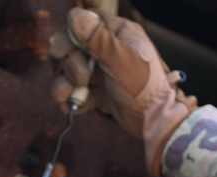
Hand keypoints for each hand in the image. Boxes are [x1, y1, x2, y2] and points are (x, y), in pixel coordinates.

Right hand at [49, 8, 196, 176]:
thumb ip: (97, 38)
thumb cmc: (143, 86)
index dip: (71, 34)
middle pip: (74, 48)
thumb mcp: (120, 59)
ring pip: (72, 72)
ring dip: (65, 84)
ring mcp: (103, 72)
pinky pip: (78, 92)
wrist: (153, 119)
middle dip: (71, 64)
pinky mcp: (100, 93)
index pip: (87, 23)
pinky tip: (73, 107)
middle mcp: (109, 50)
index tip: (63, 49)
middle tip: (82, 78)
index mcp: (118, 34)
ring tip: (72, 96)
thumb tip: (75, 16)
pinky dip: (72, 100)